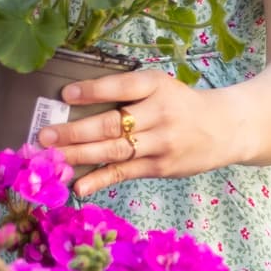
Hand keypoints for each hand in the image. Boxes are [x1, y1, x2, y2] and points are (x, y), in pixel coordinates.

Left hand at [42, 68, 237, 196]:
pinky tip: (79, 185)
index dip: (94, 90)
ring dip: (80, 155)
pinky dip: (100, 179)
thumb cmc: (181, 104)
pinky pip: (125, 172)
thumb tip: (74, 101)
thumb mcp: (160, 86)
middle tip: (45, 136)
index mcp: (156, 85)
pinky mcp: (160, 167)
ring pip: (114, 150)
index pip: (122, 86)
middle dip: (75, 131)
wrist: (225, 127)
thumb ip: (126, 92)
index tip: (66, 94)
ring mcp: (161, 143)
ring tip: (52, 157)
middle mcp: (160, 113)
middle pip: (112, 124)